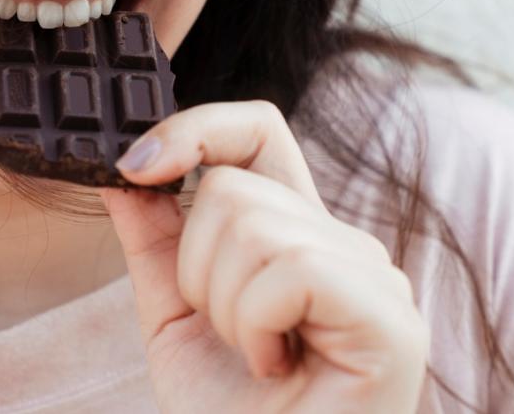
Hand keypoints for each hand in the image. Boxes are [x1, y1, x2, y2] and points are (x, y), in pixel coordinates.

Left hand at [100, 100, 428, 413]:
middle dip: (194, 270)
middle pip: (235, 187)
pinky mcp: (390, 319)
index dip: (194, 129)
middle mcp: (344, 245)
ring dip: (223, 308)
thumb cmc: (225, 413)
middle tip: (227, 335)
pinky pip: (292, 271)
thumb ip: (154, 239)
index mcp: (295, 235)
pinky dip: (256, 326)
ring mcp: (375, 279)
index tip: (135, 166)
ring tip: (254, 357)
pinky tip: (275, 368)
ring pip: (254, 226)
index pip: (256, 132)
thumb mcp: (172, 314)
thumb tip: (123, 168)